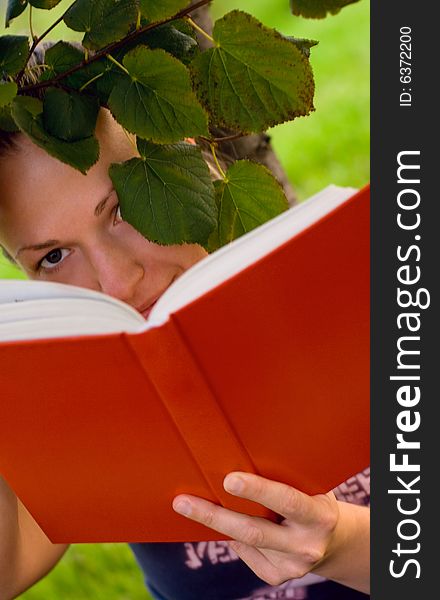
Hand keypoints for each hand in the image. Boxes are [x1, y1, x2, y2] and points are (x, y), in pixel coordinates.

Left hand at [173, 472, 351, 586]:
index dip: (258, 490)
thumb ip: (284, 479)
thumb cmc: (312, 497)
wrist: (333, 539)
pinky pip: (246, 554)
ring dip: (214, 523)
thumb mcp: (309, 486)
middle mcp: (307, 544)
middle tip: (183, 502)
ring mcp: (293, 566)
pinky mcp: (278, 577)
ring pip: (244, 542)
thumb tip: (236, 460)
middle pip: (254, 531)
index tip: (228, 479)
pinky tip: (230, 524)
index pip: (286, 501)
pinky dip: (233, 537)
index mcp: (319, 515)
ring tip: (187, 506)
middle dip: (215, 515)